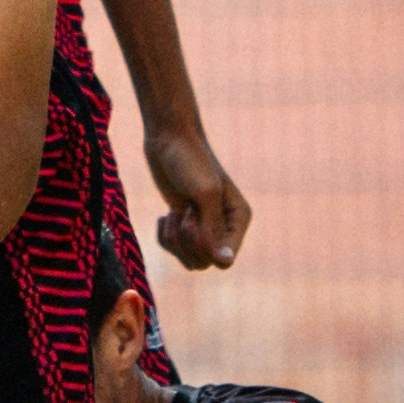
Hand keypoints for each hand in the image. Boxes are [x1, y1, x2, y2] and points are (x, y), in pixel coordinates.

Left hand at [141, 109, 248, 271]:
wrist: (168, 139)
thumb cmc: (190, 161)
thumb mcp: (205, 195)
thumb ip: (213, 231)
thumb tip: (224, 263)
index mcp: (239, 219)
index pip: (225, 259)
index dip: (204, 248)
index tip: (194, 219)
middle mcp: (225, 227)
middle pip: (205, 263)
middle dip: (187, 242)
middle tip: (183, 213)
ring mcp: (203, 227)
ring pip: (189, 260)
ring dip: (174, 241)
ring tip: (173, 213)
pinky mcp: (182, 224)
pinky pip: (173, 250)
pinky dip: (164, 237)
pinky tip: (165, 216)